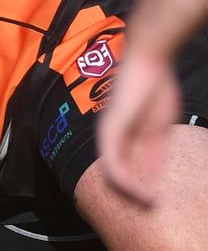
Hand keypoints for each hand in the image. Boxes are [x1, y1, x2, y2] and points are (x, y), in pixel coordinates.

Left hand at [98, 49, 179, 205]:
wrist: (151, 61)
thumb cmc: (155, 89)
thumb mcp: (159, 129)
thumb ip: (154, 152)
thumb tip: (154, 177)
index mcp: (122, 135)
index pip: (123, 169)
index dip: (137, 188)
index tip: (155, 200)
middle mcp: (110, 135)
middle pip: (114, 174)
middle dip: (132, 194)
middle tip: (151, 205)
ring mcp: (108, 130)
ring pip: (111, 172)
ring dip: (130, 192)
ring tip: (149, 201)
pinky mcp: (111, 126)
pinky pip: (112, 160)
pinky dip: (125, 180)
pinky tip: (140, 188)